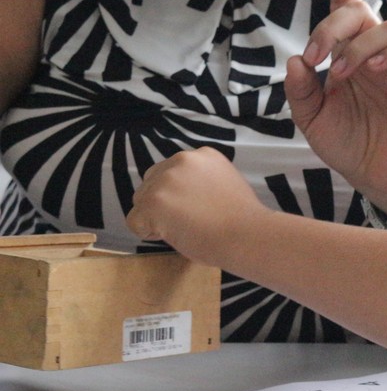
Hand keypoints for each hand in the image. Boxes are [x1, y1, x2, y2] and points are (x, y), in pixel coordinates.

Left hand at [126, 147, 267, 264]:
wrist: (248, 235)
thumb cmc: (244, 219)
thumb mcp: (226, 184)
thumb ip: (203, 182)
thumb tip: (185, 197)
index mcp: (203, 155)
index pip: (173, 172)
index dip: (180, 195)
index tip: (200, 209)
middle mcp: (182, 159)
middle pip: (151, 182)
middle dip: (163, 203)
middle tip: (188, 221)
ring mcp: (165, 180)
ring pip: (141, 201)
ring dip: (156, 217)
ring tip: (184, 228)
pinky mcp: (153, 201)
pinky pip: (135, 222)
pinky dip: (149, 233)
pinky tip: (175, 235)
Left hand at [285, 0, 386, 197]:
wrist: (374, 179)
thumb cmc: (348, 144)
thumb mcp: (310, 118)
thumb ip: (301, 89)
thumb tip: (298, 59)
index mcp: (347, 52)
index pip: (345, 0)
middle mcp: (373, 52)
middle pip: (361, 10)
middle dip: (333, 24)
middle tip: (317, 56)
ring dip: (358, 46)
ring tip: (340, 75)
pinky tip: (373, 71)